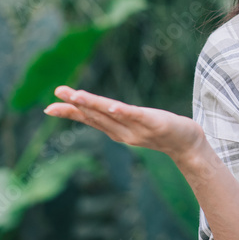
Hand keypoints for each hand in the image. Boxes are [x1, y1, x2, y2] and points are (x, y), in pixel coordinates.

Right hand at [44, 86, 205, 163]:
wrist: (188, 145)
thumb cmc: (162, 131)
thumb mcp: (136, 124)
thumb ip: (119, 118)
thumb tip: (103, 109)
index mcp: (117, 130)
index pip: (91, 119)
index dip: (70, 113)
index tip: (49, 107)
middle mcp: (123, 131)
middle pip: (96, 116)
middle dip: (75, 106)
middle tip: (56, 94)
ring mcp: (138, 128)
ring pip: (111, 115)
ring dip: (93, 106)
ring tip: (76, 96)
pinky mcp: (154, 123)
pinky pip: (136, 116)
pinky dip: (122, 112)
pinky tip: (112, 106)